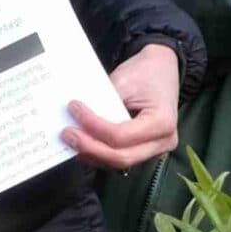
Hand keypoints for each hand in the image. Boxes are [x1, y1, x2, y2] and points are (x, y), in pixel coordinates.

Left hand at [65, 44, 179, 168]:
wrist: (163, 69)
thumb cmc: (146, 71)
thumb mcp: (124, 81)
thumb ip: (102, 103)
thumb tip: (75, 118)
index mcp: (162, 122)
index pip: (121, 135)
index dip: (93, 127)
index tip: (74, 110)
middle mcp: (163, 141)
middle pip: (121, 157)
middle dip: (90, 147)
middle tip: (67, 134)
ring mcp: (156, 149)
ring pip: (119, 162)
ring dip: (92, 153)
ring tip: (71, 139)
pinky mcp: (146, 150)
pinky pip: (120, 158)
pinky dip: (100, 153)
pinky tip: (83, 143)